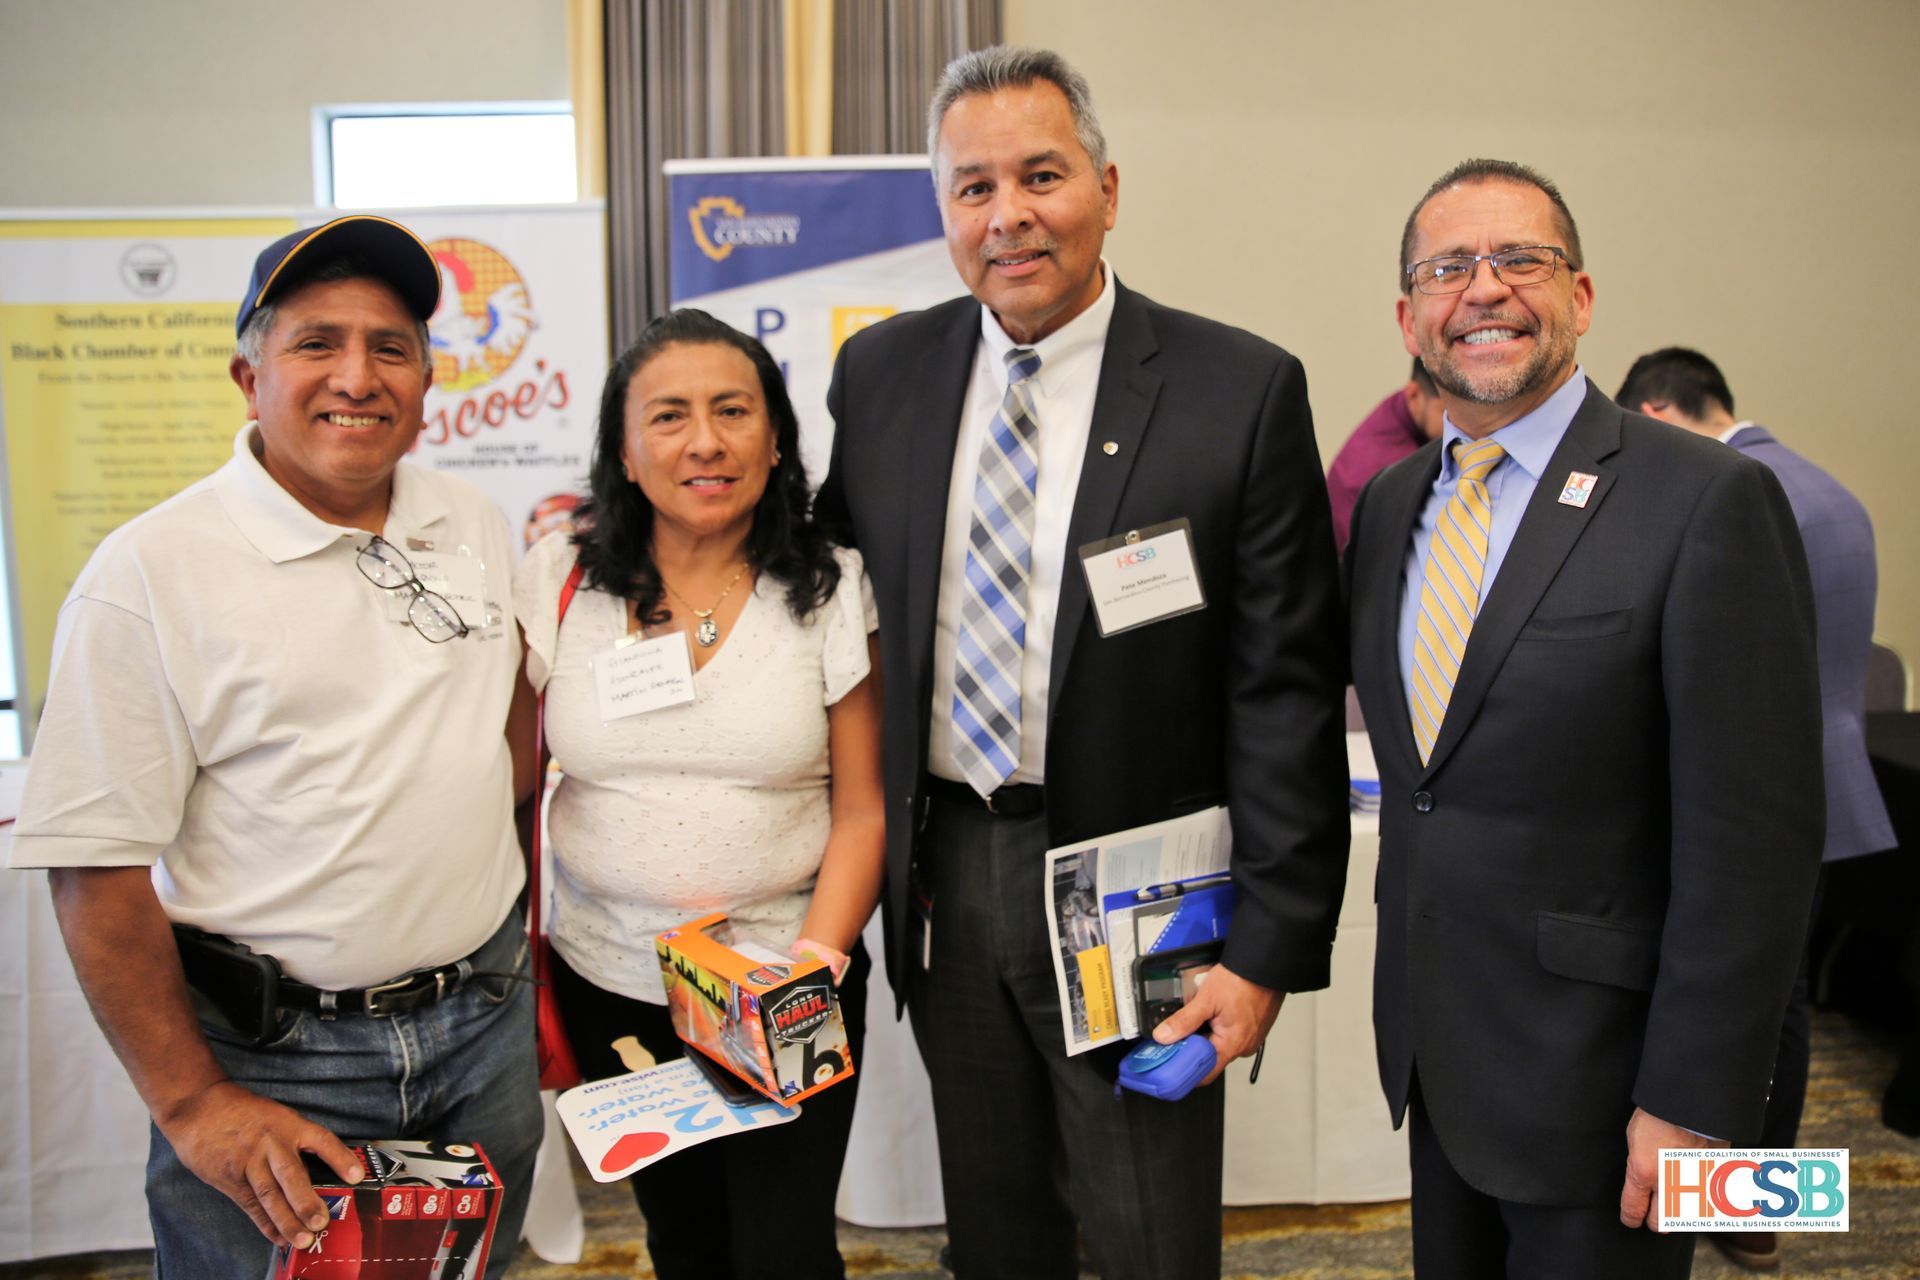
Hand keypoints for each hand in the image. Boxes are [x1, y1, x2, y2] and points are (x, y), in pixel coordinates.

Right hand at [154, 1081, 364, 1247]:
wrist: (198, 1108)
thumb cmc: (243, 1112)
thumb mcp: (276, 1116)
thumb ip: (295, 1140)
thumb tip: (319, 1170)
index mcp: (288, 1123)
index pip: (321, 1140)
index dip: (340, 1158)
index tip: (357, 1177)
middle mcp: (271, 1143)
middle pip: (291, 1175)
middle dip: (306, 1202)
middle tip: (321, 1223)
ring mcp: (249, 1162)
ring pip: (269, 1195)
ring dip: (287, 1220)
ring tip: (302, 1240)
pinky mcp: (229, 1178)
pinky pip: (250, 1205)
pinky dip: (265, 1224)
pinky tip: (279, 1238)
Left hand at [1149, 964, 1282, 1085]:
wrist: (1264, 964)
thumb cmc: (1242, 980)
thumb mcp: (1206, 999)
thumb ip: (1183, 1021)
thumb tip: (1164, 1036)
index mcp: (1232, 1045)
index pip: (1204, 1073)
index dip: (1185, 1070)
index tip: (1169, 1062)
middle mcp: (1244, 1046)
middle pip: (1211, 1057)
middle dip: (1193, 1046)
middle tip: (1176, 1034)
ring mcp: (1251, 1038)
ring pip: (1220, 1044)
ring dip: (1206, 1034)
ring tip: (1197, 1016)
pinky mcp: (1254, 1028)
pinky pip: (1231, 1034)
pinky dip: (1219, 1027)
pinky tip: (1212, 1012)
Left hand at [1619, 1106, 1725, 1230]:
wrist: (1690, 1104)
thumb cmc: (1658, 1115)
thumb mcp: (1635, 1140)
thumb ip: (1638, 1167)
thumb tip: (1642, 1183)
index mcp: (1642, 1173)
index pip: (1633, 1210)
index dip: (1630, 1217)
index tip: (1631, 1219)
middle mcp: (1668, 1184)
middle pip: (1660, 1224)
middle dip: (1655, 1221)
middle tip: (1654, 1213)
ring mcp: (1692, 1185)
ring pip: (1684, 1217)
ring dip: (1679, 1212)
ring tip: (1675, 1201)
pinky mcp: (1713, 1180)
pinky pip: (1705, 1202)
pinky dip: (1700, 1200)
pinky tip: (1695, 1189)